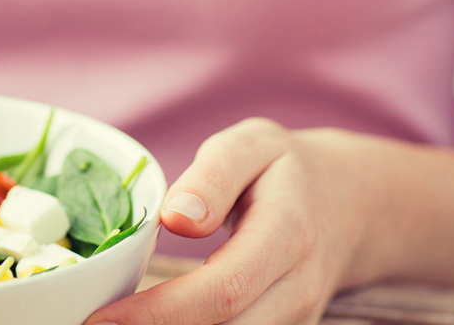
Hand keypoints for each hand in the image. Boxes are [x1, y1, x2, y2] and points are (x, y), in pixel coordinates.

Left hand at [86, 118, 388, 324]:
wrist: (351, 206)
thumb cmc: (286, 171)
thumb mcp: (252, 146)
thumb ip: (213, 176)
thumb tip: (177, 218)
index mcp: (287, 235)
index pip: (222, 290)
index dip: (159, 313)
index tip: (102, 318)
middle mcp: (298, 289)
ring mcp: (296, 320)